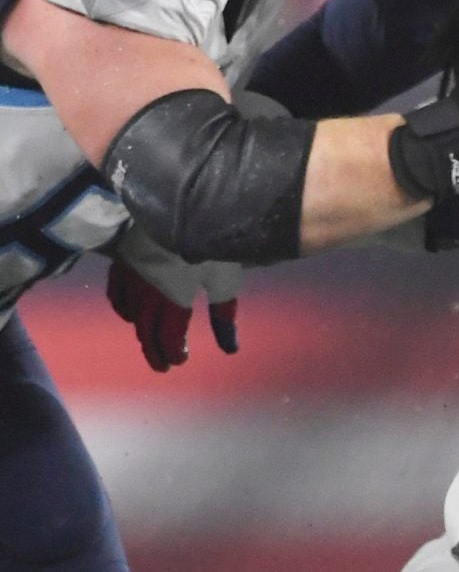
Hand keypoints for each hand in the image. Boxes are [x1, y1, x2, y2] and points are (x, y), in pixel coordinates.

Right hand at [105, 233, 240, 372]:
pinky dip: (122, 306)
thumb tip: (230, 348)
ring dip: (141, 329)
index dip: (172, 352)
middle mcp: (145, 293)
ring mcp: (130, 276)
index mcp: (171, 300)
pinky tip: (129, 312)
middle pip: (146, 330)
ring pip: (130, 312)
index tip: (179, 361)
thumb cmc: (212, 245)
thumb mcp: (225, 282)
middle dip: (154, 350)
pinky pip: (115, 291)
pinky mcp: (123, 260)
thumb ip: (224, 315)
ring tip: (150, 340)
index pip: (167, 336)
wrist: (184, 205)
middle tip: (162, 366)